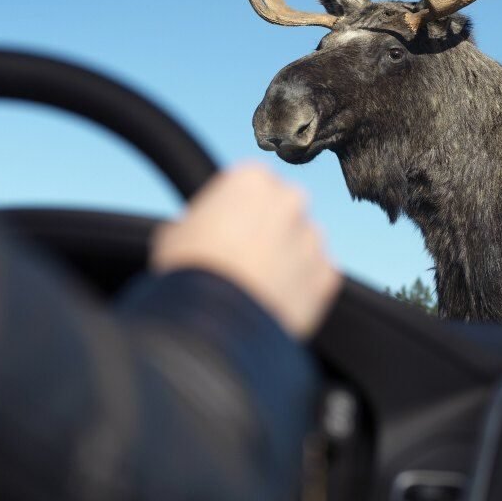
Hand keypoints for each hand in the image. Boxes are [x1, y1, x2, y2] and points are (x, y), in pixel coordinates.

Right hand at [150, 163, 340, 339]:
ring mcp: (313, 237)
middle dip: (267, 232)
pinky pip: (316, 278)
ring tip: (257, 287)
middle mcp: (291, 199)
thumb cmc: (189, 272)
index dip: (235, 212)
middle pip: (282, 211)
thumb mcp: (174, 233)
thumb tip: (194, 232)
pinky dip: (301, 289)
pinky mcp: (327, 274)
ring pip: (301, 245)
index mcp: (252, 178)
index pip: (251, 186)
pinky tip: (274, 302)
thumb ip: (197, 221)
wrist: (215, 321)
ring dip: (286, 260)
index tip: (225, 232)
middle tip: (242, 261)